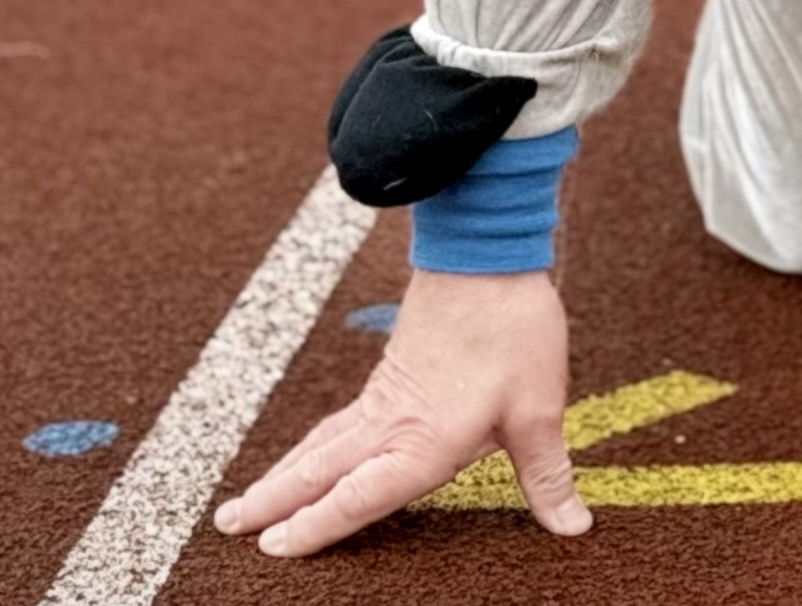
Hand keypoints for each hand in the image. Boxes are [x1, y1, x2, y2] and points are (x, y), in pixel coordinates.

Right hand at [214, 268, 587, 557]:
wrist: (486, 252)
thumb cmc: (513, 328)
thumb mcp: (541, 408)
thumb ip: (547, 473)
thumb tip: (573, 525)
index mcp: (422, 442)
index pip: (358, 497)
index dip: (317, 527)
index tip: (274, 549)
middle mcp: (392, 422)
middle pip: (319, 471)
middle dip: (274, 503)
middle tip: (228, 526)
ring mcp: (386, 394)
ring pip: (321, 444)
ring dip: (284, 474)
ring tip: (246, 500)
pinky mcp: (391, 370)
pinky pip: (338, 420)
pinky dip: (311, 445)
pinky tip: (311, 451)